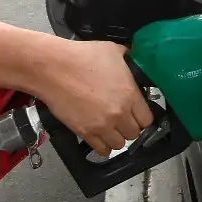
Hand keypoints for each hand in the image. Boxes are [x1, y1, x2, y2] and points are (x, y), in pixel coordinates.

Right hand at [37, 39, 152, 154]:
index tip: (136, 114)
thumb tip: (133, 58)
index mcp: (130, 94)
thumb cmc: (82, 56)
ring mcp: (102, 125)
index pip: (147, 119)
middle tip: (121, 120)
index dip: (141, 116)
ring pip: (119, 144)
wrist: (53, 68)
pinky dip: (102, 146)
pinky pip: (102, 150)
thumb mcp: (112, 50)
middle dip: (129, 127)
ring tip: (109, 129)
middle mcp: (119, 113)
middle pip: (134, 133)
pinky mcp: (85, 132)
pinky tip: (100, 137)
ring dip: (116, 137)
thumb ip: (128, 59)